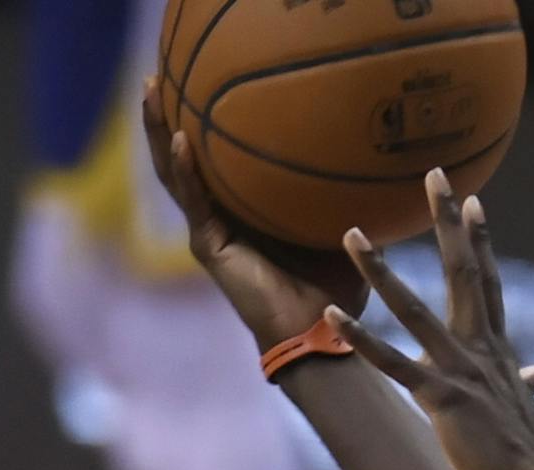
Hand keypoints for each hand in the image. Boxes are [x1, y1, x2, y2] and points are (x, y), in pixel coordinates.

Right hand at [141, 78, 364, 349]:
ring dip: (160, 130)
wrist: (321, 336)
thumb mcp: (344, 233)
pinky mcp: (210, 247)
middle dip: (168, 113)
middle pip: (183, 155)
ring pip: (174, 172)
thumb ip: (349, 198)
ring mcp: (211, 230)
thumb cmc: (335, 291)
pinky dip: (186, 171)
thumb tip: (381, 163)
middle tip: (157, 70)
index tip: (197, 76)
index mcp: (247, 210)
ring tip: (152, 90)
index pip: (217, 157)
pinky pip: (194, 201)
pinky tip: (181, 141)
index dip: (203, 120)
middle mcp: (222, 216)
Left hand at [327, 172, 533, 469]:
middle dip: (447, 222)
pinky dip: (363, 339)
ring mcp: (460, 371)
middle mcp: (479, 350)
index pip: (487, 284)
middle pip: (463, 273)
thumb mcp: (526, 409)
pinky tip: (334, 315)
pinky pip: (396, 364)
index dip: (479, 241)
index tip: (471, 200)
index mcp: (497, 351)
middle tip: (433, 175)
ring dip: (382, 272)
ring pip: (416, 311)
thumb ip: (525, 385)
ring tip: (352, 235)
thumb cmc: (528, 456)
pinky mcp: (443, 399)